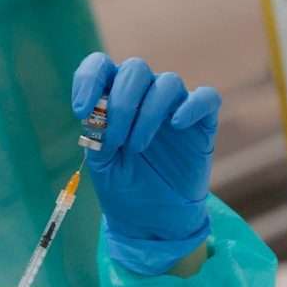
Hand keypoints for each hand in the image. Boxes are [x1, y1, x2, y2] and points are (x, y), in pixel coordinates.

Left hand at [71, 53, 220, 274]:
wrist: (152, 219)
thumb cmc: (123, 185)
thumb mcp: (101, 162)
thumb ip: (97, 134)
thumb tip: (97, 111)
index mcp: (113, 98)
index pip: (100, 67)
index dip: (89, 79)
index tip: (81, 110)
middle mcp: (143, 95)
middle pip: (135, 69)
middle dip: (121, 103)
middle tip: (114, 140)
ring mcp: (174, 106)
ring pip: (168, 82)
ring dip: (148, 113)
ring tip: (135, 147)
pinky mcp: (201, 122)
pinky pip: (205, 98)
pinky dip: (191, 106)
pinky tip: (175, 125)